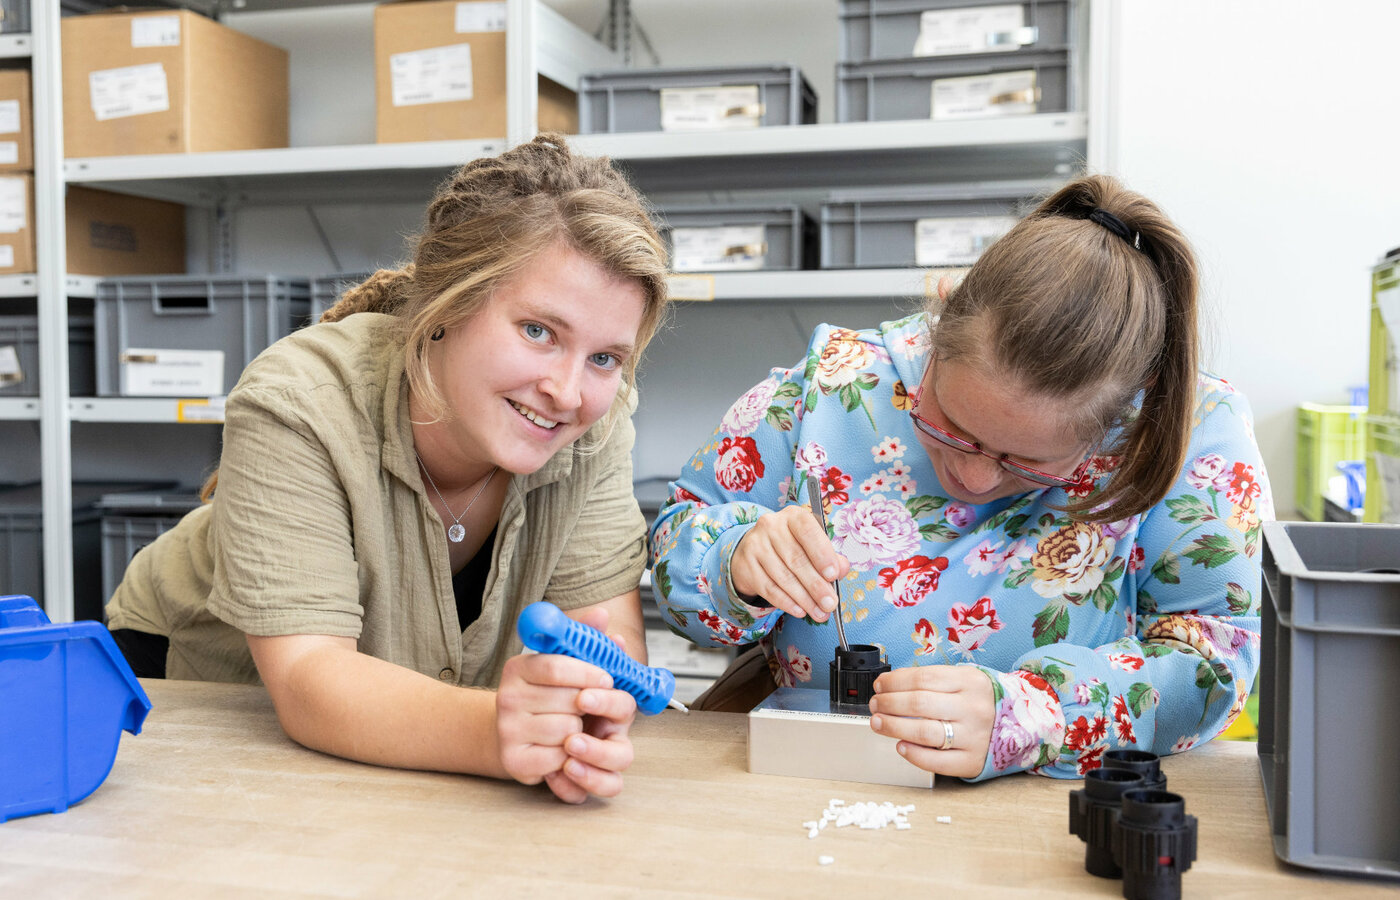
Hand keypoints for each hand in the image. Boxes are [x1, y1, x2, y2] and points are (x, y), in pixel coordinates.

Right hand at [496, 607, 636, 802]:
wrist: (517, 735)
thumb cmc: (549, 695)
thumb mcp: (566, 664)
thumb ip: (584, 639)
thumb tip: (602, 615)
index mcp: (518, 667)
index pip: (555, 666)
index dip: (587, 673)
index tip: (607, 679)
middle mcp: (507, 696)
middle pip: (567, 700)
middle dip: (587, 704)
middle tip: (587, 706)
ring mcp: (507, 729)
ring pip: (566, 729)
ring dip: (578, 730)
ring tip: (571, 726)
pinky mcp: (513, 759)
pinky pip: (558, 757)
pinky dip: (568, 755)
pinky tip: (561, 746)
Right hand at [730, 504, 849, 621]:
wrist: (754, 551)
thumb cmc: (790, 547)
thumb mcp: (811, 546)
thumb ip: (830, 556)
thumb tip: (842, 569)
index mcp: (793, 516)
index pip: (807, 531)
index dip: (822, 553)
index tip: (833, 575)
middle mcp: (771, 526)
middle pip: (796, 559)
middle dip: (816, 585)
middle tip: (830, 604)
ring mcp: (756, 545)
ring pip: (783, 577)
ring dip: (804, 599)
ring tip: (819, 612)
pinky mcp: (746, 565)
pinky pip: (769, 588)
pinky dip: (786, 602)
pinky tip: (799, 610)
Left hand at [867, 664, 993, 778]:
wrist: (1019, 725)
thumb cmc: (978, 701)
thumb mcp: (963, 679)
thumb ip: (932, 681)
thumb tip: (889, 685)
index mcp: (970, 682)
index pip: (923, 678)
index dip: (894, 682)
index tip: (879, 685)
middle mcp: (974, 708)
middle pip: (919, 703)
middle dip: (889, 703)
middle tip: (875, 705)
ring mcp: (974, 736)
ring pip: (924, 732)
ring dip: (893, 726)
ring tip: (878, 722)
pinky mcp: (971, 761)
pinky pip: (937, 762)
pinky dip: (913, 754)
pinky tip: (900, 746)